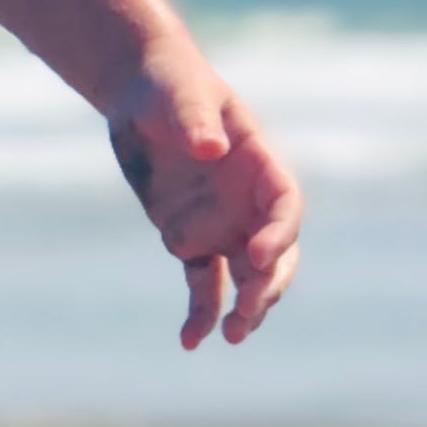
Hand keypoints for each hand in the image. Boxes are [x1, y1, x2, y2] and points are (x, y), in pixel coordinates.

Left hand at [103, 44, 301, 349]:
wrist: (141, 96)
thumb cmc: (169, 85)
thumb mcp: (180, 94)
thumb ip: (197, 120)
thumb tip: (212, 149)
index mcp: (259, 165)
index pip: (285, 207)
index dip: (279, 234)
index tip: (255, 257)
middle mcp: (249, 201)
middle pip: (275, 254)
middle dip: (266, 287)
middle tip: (247, 315)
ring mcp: (222, 224)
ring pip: (244, 278)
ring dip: (242, 308)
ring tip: (229, 336)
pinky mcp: (190, 240)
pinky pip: (202, 283)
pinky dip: (200, 312)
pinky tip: (191, 341)